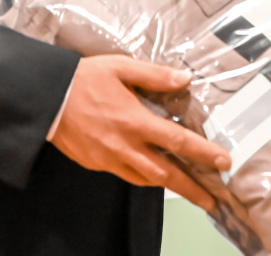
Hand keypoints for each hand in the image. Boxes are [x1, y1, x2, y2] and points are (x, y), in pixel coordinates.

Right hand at [49, 54, 231, 209]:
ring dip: (169, 186)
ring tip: (188, 190)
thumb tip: (184, 78)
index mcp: (135, 121)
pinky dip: (144, 176)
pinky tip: (153, 172)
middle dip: (192, 190)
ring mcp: (111, 159)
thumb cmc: (84, 79)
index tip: (223, 162)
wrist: (47, 98)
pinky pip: (127, 175)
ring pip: (146, 180)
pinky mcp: (98, 164)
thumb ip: (154, 75)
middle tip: (212, 202)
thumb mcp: (120, 67)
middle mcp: (126, 146)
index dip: (203, 153)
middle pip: (166, 175)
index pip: (177, 141)